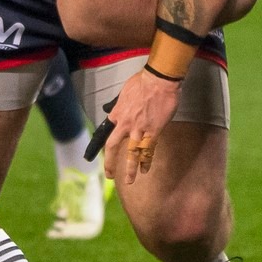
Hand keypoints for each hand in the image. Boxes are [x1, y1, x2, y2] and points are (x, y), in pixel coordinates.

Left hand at [100, 68, 182, 188]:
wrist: (159, 81)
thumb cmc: (143, 81)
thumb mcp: (125, 91)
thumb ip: (121, 102)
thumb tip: (119, 106)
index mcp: (117, 113)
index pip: (108, 131)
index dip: (103, 142)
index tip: (102, 152)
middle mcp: (125, 124)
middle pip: (113, 146)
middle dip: (110, 163)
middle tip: (109, 175)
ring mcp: (139, 129)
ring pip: (132, 153)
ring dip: (130, 169)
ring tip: (129, 180)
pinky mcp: (153, 131)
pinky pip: (149, 149)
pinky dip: (147, 160)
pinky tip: (145, 169)